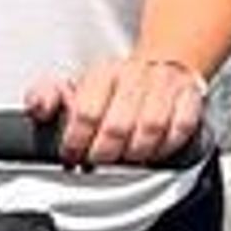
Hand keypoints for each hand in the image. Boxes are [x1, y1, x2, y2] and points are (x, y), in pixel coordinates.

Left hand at [32, 51, 208, 167]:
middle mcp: (135, 75)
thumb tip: (39, 108)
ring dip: (137, 152)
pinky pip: (182, 127)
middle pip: (118, 125)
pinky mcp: (191, 95)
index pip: (86, 111)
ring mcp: (165, 84)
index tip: (73, 156)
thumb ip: (47, 97)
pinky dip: (167, 146)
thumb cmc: (116, 89)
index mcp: (104, 72)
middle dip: (105, 153)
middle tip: (100, 162)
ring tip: (127, 158)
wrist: (162, 68)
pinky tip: (155, 151)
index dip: (77, 141)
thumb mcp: (75, 88)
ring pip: (151, 128)